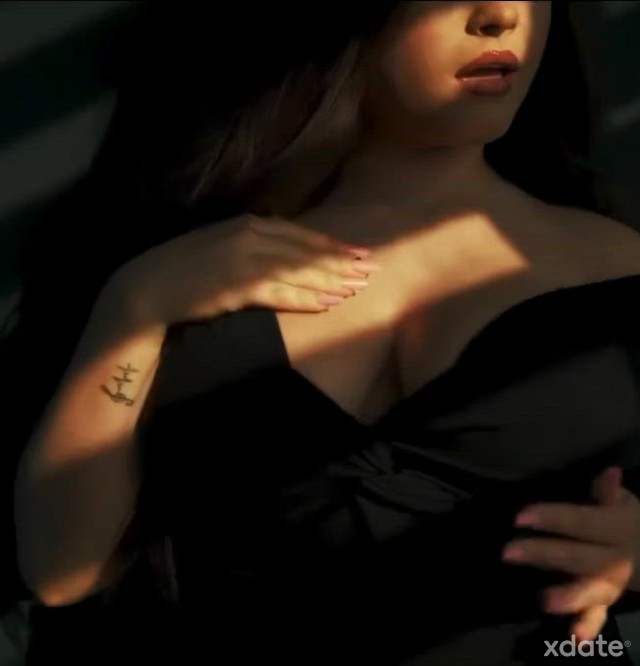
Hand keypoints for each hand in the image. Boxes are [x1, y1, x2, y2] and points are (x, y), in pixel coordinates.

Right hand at [111, 213, 379, 327]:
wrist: (147, 287)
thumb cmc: (183, 269)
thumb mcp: (220, 245)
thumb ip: (252, 244)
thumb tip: (283, 255)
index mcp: (247, 223)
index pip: (300, 234)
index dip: (331, 245)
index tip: (356, 252)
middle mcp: (251, 236)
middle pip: (307, 250)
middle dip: (341, 261)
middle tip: (371, 268)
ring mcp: (245, 260)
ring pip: (300, 270)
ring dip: (332, 280)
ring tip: (358, 287)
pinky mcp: (238, 285)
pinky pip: (282, 293)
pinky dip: (308, 298)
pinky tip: (329, 302)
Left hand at [501, 466, 639, 641]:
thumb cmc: (627, 520)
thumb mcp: (624, 502)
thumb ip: (610, 492)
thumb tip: (609, 473)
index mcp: (618, 527)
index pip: (583, 521)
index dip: (553, 518)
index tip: (519, 518)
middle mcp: (616, 558)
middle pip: (579, 556)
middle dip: (544, 554)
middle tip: (508, 552)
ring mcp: (612, 582)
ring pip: (592, 590)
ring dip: (569, 596)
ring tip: (544, 600)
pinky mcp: (607, 600)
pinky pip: (600, 615)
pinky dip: (587, 627)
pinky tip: (573, 638)